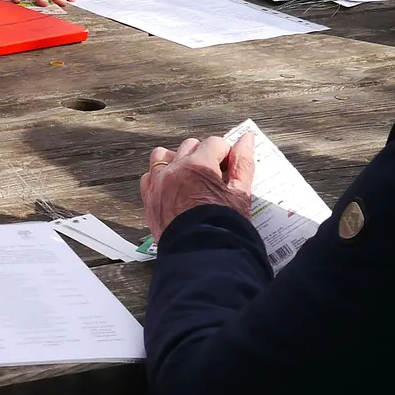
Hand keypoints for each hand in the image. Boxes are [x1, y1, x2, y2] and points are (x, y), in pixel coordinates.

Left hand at [140, 134, 255, 239]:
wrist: (201, 255)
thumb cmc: (223, 226)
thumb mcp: (240, 194)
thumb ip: (243, 163)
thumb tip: (246, 138)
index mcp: (199, 166)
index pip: (215, 143)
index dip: (225, 155)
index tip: (228, 170)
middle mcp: (174, 169)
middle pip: (190, 146)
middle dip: (204, 156)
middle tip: (214, 176)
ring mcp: (158, 182)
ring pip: (164, 155)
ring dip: (177, 160)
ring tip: (191, 178)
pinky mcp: (148, 197)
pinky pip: (149, 175)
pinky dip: (160, 177)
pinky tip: (174, 188)